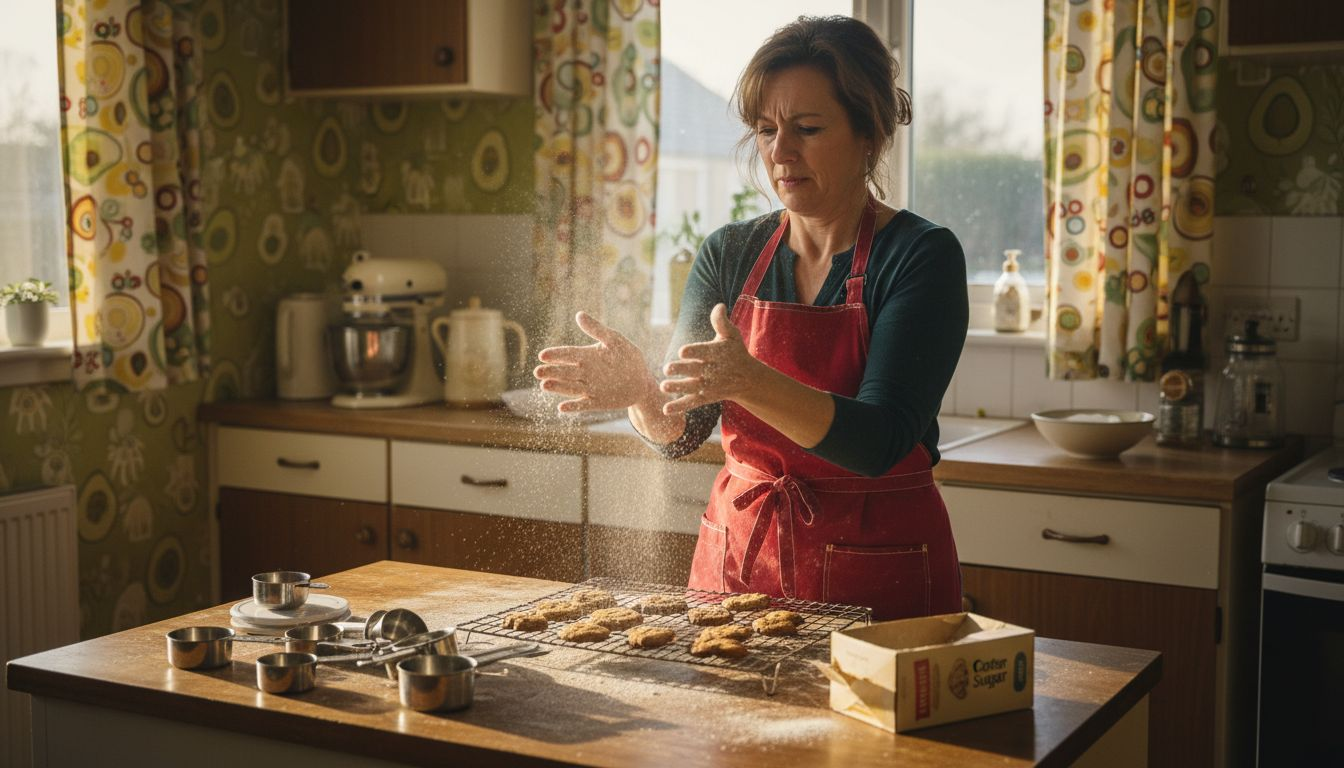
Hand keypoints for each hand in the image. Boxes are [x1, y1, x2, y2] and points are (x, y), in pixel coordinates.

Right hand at [533, 312, 654, 412]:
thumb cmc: (627, 357)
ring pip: (570, 387)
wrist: (642, 380)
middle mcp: (584, 372)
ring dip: (558, 387)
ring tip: (544, 385)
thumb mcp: (614, 340)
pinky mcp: (597, 402)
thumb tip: (579, 314)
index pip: (567, 354)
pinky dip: (573, 406)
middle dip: (550, 372)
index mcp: (587, 356)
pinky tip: (561, 408)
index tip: (542, 355)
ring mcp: (589, 388)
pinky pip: (583, 404)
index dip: (555, 355)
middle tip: (537, 372)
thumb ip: (596, 329)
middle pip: (564, 372)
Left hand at [660, 303, 758, 414]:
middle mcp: (713, 371)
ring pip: (692, 387)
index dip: (694, 352)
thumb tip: (719, 306)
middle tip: (667, 368)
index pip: (705, 352)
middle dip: (682, 370)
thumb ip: (721, 322)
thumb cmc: (735, 352)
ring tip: (663, 386)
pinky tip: (665, 410)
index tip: (682, 352)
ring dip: (678, 388)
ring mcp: (709, 386)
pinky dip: (679, 407)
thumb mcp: (732, 336)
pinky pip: (692, 403)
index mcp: (718, 353)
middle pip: (696, 370)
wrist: (748, 379)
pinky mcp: (706, 397)